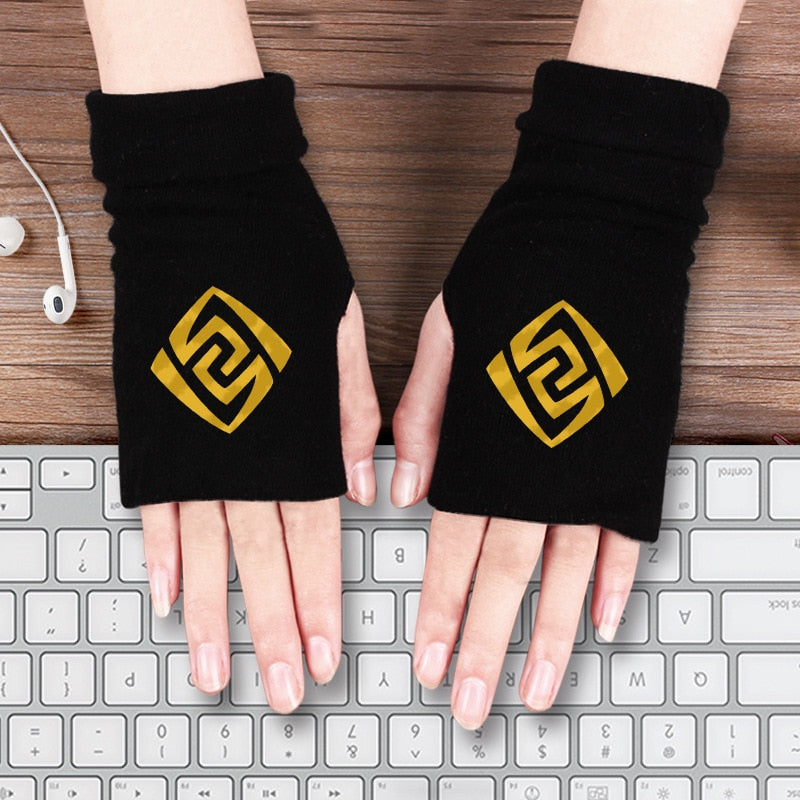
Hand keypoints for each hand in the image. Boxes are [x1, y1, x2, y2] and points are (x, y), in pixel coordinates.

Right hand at [140, 292, 379, 711]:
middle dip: (273, 631)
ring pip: (203, 547)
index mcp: (298, 429)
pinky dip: (159, 552)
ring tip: (214, 670)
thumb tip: (368, 485)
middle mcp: (245, 447)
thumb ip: (352, 415)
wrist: (209, 207)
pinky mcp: (155, 423)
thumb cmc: (285, 260)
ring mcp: (195, 439)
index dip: (320, 602)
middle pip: (261, 559)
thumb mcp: (342, 332)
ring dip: (210, 616)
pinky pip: (156, 503)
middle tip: (279, 690)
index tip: (325, 655)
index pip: (316, 538)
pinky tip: (165, 594)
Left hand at [392, 292, 639, 728]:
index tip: (428, 665)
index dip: (439, 613)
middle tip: (474, 707)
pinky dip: (615, 578)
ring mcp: (591, 461)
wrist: (600, 226)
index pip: (451, 549)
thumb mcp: (445, 336)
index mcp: (483, 442)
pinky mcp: (633, 447)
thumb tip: (402, 492)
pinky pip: (626, 529)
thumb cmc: (512, 273)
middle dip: (486, 647)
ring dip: (550, 636)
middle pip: (506, 577)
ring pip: (568, 570)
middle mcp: (537, 466)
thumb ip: (423, 421)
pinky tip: (600, 619)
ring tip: (536, 690)